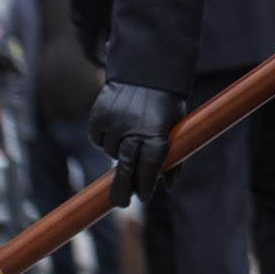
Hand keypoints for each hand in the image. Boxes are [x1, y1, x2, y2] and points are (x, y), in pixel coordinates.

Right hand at [89, 81, 179, 208]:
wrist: (143, 71)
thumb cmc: (165, 103)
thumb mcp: (176, 126)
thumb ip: (174, 156)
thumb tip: (168, 187)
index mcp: (156, 131)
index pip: (149, 166)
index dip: (145, 184)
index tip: (143, 197)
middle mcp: (133, 128)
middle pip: (127, 167)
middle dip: (123, 188)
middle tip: (121, 202)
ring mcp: (113, 122)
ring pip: (111, 152)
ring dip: (119, 154)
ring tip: (130, 137)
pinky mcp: (98, 117)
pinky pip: (98, 139)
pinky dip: (104, 141)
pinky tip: (116, 130)